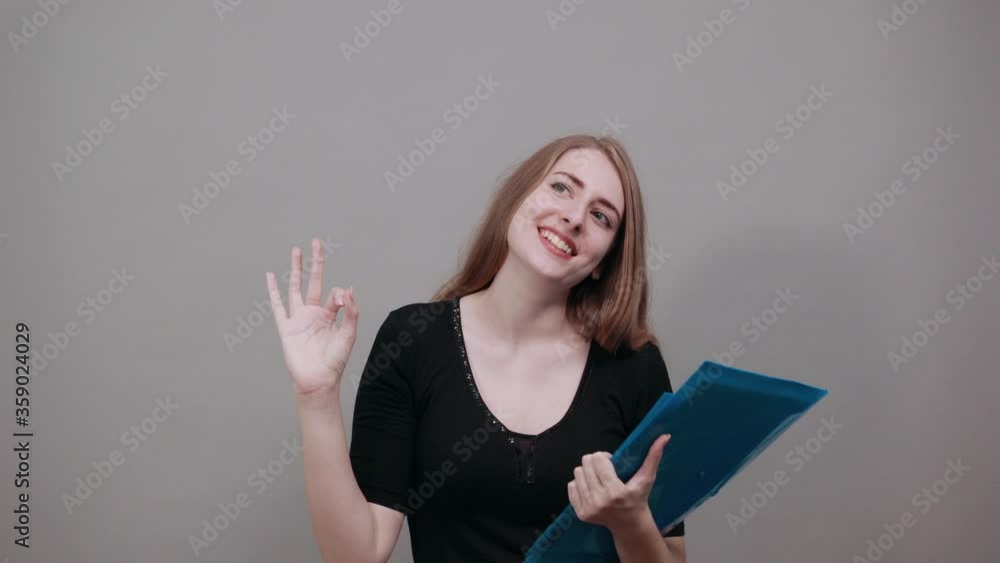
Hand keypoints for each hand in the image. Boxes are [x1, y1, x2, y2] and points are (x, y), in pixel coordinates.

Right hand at [266, 238, 358, 396]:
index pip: (335, 295)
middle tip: (316, 242)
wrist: (318, 380)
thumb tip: (348, 288)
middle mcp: (314, 313)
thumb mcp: (349, 335)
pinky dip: (274, 291)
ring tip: (296, 250)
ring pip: (295, 288)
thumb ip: (351, 312)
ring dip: (296, 269)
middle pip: (314, 281)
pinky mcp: (286, 326)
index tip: (344, 300)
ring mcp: (298, 318)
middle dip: (315, 263)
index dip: (340, 296)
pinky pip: (278, 306)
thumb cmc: (335, 361)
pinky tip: (270, 276)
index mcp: (330, 315)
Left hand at [567, 434, 670, 531]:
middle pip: (585, 464)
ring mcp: (588, 508)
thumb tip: (664, 436)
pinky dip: (579, 484)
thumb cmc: (638, 498)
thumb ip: (654, 457)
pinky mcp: (580, 513)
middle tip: (604, 469)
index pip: (598, 460)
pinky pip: (571, 486)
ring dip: (586, 472)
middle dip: (594, 462)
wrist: (629, 525)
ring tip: (598, 478)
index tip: (611, 462)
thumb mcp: (646, 479)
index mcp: (615, 492)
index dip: (604, 457)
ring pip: (577, 473)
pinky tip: (592, 488)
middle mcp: (600, 501)